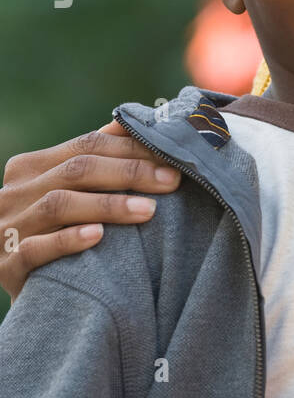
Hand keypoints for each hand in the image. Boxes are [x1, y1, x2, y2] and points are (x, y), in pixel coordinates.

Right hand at [0, 120, 179, 299]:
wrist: (4, 273)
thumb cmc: (44, 230)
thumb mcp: (59, 191)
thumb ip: (89, 160)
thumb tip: (130, 124)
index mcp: (30, 167)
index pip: (86, 146)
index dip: (131, 149)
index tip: (173, 158)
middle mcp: (15, 193)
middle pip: (76, 171)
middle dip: (129, 172)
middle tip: (170, 180)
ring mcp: (8, 228)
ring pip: (59, 206)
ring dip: (108, 205)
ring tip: (148, 210)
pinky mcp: (6, 265)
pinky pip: (36, 248)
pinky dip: (68, 240)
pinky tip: (98, 236)